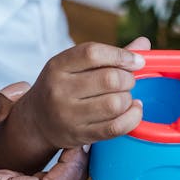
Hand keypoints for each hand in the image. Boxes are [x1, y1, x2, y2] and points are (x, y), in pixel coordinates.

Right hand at [19, 41, 147, 162]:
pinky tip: (132, 110)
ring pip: (115, 104)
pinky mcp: (80, 135)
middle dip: (128, 79)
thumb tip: (144, 44)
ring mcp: (68, 115)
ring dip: (128, 99)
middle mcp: (59, 90)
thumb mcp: (74, 66)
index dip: (121, 55)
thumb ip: (109, 56)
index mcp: (58, 66)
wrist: (36, 121)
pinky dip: (132, 117)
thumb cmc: (61, 87)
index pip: (93, 53)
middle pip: (109, 79)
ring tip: (124, 97)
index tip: (137, 61)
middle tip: (127, 81)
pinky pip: (116, 127)